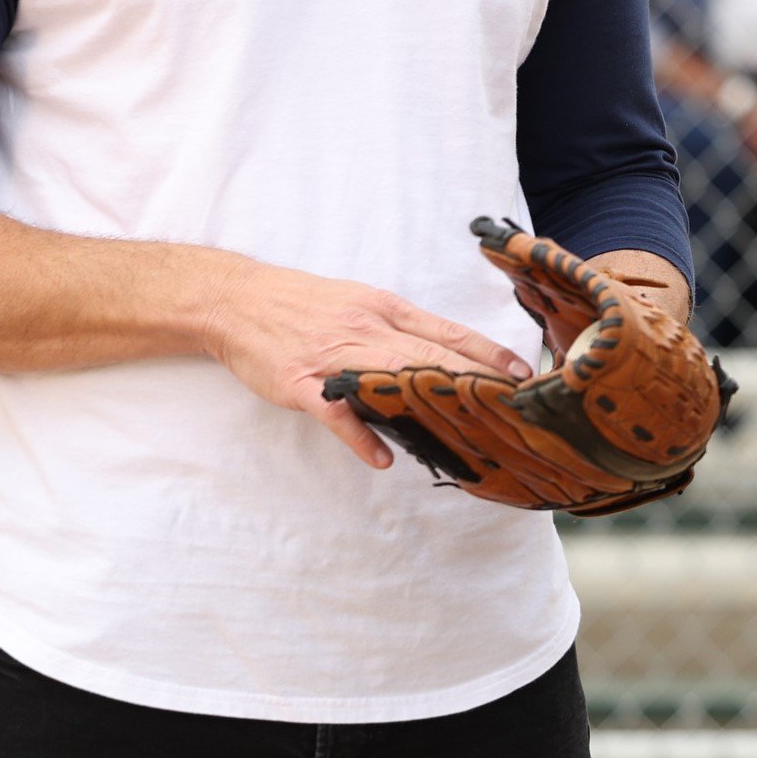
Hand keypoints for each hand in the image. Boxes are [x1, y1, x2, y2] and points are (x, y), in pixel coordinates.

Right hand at [201, 258, 531, 469]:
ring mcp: (332, 356)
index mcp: (383, 308)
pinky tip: (381, 458)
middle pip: (429, 355)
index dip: (486, 351)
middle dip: (474, 378)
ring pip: (390, 378)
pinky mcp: (300, 382)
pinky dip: (358, 435)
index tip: (521, 371)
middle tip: (512, 403)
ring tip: (465, 427)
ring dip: (429, 403)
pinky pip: (334, 412)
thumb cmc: (302, 303)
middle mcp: (365, 328)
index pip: (445, 331)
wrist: (235, 299)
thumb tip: (441, 353)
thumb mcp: (358, 301)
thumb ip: (397, 328)